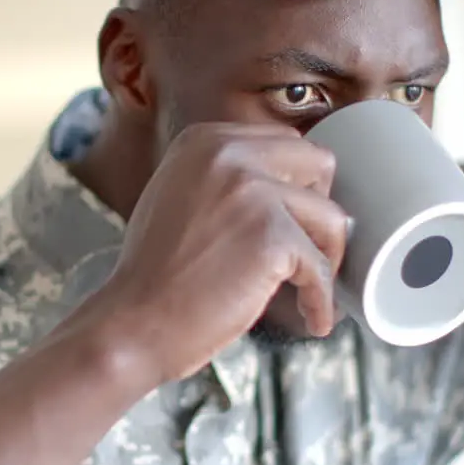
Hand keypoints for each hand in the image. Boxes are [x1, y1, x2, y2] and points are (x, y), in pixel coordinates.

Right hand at [90, 122, 348, 384]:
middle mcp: (229, 155)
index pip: (285, 144)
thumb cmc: (154, 276)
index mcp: (206, 140)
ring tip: (311, 290)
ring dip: (327, 257)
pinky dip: (321, 300)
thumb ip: (223, 180)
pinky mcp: (272, 237)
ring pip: (331, 217)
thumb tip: (284, 189)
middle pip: (318, 165)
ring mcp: (253, 193)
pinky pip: (321, 268)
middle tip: (308, 249)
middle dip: (319, 209)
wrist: (133, 324)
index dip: (297, 187)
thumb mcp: (177, 196)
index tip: (295, 221)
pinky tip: (313, 319)